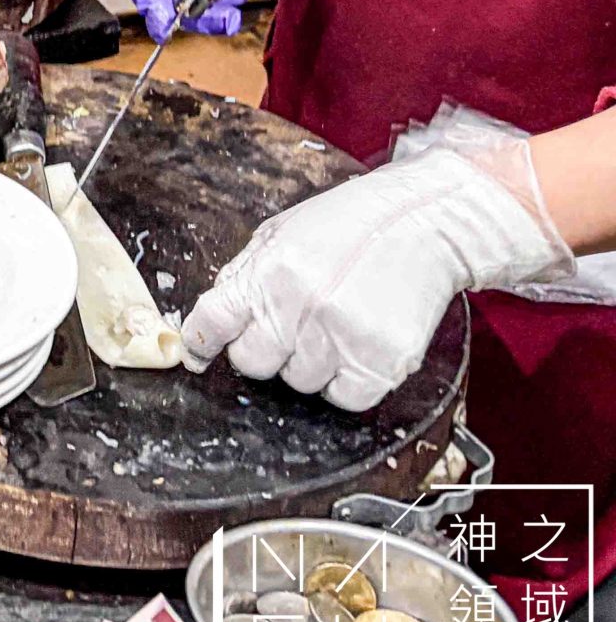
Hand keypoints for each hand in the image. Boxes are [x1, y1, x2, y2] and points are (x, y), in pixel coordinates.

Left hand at [183, 146, 570, 410]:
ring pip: (297, 382)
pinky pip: (343, 399)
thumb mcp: (280, 233)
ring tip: (332, 325)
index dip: (200, 342)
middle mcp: (301, 308)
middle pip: (251, 363)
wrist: (424, 222)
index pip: (212, 323)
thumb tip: (209, 322)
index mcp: (270, 272)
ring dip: (308, 363)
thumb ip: (244, 275)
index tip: (198, 351)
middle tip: (289, 326)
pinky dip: (345, 383)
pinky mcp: (382, 362)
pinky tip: (354, 348)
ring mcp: (342, 338)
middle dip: (262, 348)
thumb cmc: (349, 224)